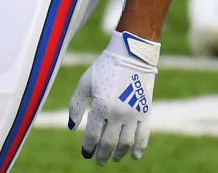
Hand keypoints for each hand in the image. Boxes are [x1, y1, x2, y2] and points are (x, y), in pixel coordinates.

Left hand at [68, 30, 160, 164]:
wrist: (131, 56)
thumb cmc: (104, 68)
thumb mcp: (85, 83)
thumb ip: (76, 105)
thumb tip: (72, 127)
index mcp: (101, 106)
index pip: (93, 135)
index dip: (88, 147)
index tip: (85, 154)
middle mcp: (118, 113)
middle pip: (109, 143)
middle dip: (102, 154)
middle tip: (98, 161)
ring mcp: (133, 114)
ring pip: (126, 143)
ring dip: (119, 154)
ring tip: (113, 159)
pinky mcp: (146, 113)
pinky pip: (143, 136)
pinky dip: (139, 149)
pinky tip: (134, 156)